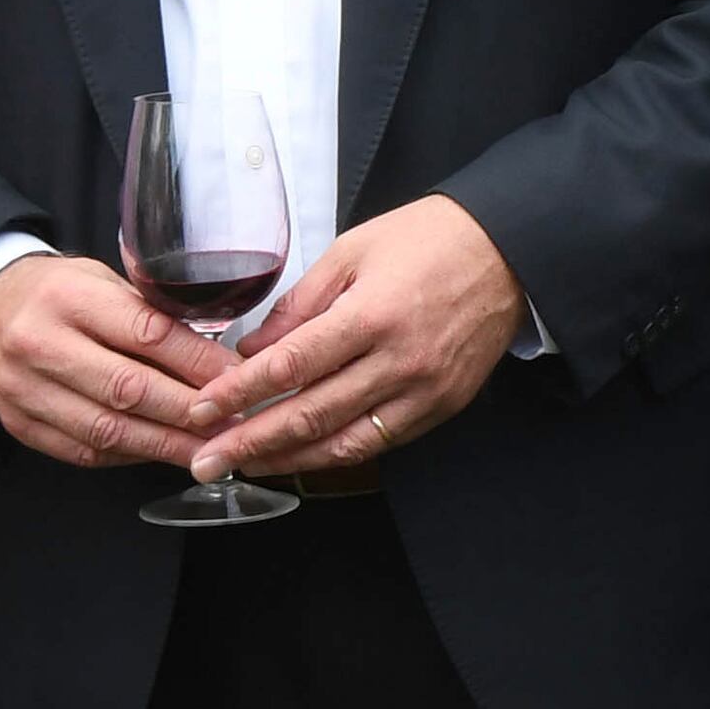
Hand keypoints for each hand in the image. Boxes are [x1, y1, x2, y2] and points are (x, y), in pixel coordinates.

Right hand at [0, 252, 231, 468]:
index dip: (198, 363)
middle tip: (233, 423)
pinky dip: (131, 454)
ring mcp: (25, 390)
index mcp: (67, 297)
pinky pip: (86, 451)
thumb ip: (149, 314)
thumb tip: (216, 360)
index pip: (146, 333)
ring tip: (209, 449)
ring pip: (108, 429)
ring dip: (166, 444)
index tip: (237, 379)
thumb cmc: (58, 294)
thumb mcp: (101, 280)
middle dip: (189, 412)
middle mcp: (39, 344)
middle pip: (128, 389)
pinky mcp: (20, 425)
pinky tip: (162, 452)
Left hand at [191, 195, 527, 476]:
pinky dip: (336, 453)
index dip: (240, 393)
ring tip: (245, 468)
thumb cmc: (429, 240)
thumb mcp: (352, 252)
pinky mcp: (441, 407)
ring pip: (344, 442)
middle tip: (207, 461)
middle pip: (310, 415)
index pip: (290, 366)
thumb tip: (253, 350)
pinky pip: (379, 442)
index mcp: (371, 315)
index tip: (202, 410)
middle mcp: (398, 362)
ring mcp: (424, 391)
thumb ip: (299, 305)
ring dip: (289, 459)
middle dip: (251, 442)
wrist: (507, 251)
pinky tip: (302, 456)